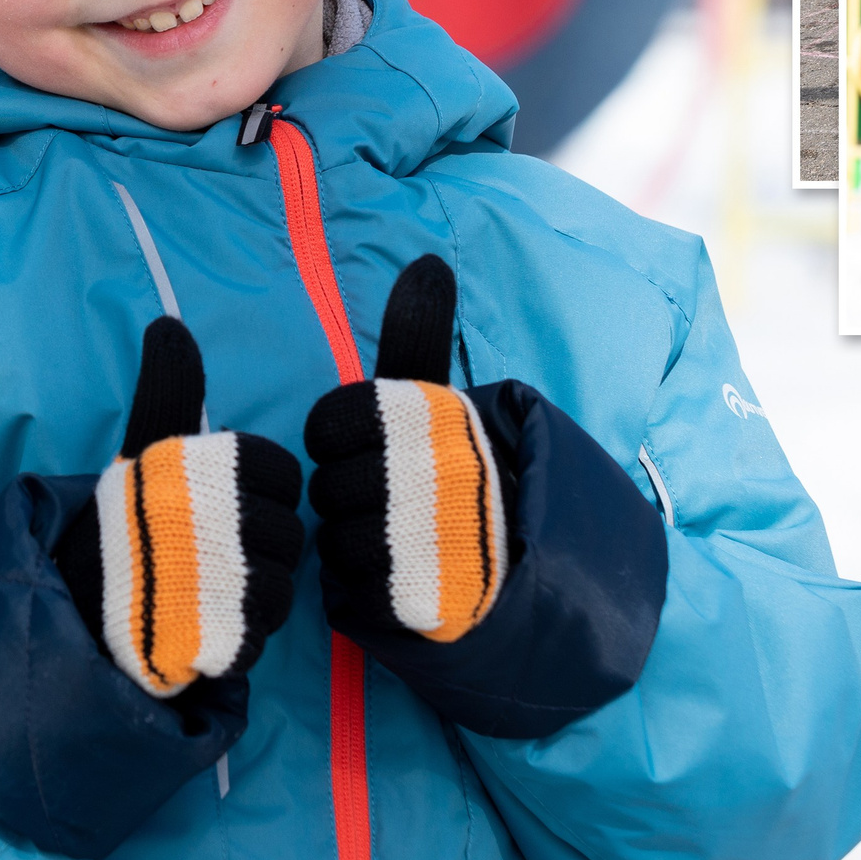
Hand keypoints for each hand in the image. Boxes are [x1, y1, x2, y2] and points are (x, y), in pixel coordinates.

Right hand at [53, 317, 305, 697]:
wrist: (70, 614)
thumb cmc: (122, 528)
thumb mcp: (144, 448)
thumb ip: (169, 389)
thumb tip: (169, 324)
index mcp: (209, 467)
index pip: (284, 474)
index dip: (261, 493)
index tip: (220, 506)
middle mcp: (220, 520)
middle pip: (291, 533)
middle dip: (260, 547)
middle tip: (212, 556)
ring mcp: (224, 582)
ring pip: (285, 586)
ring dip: (256, 593)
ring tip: (209, 591)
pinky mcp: (223, 637)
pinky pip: (265, 633)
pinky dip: (241, 636)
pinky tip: (207, 626)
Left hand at [307, 256, 511, 646]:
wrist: (533, 562)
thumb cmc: (464, 475)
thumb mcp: (442, 403)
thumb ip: (419, 337)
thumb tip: (428, 261)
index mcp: (426, 419)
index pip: (329, 421)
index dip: (339, 440)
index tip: (370, 450)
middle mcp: (426, 474)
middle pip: (327, 486)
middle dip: (349, 499)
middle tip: (389, 504)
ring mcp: (423, 539)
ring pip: (334, 542)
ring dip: (354, 548)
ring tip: (397, 544)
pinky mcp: (416, 598)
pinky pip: (348, 592)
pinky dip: (364, 592)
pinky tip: (399, 579)